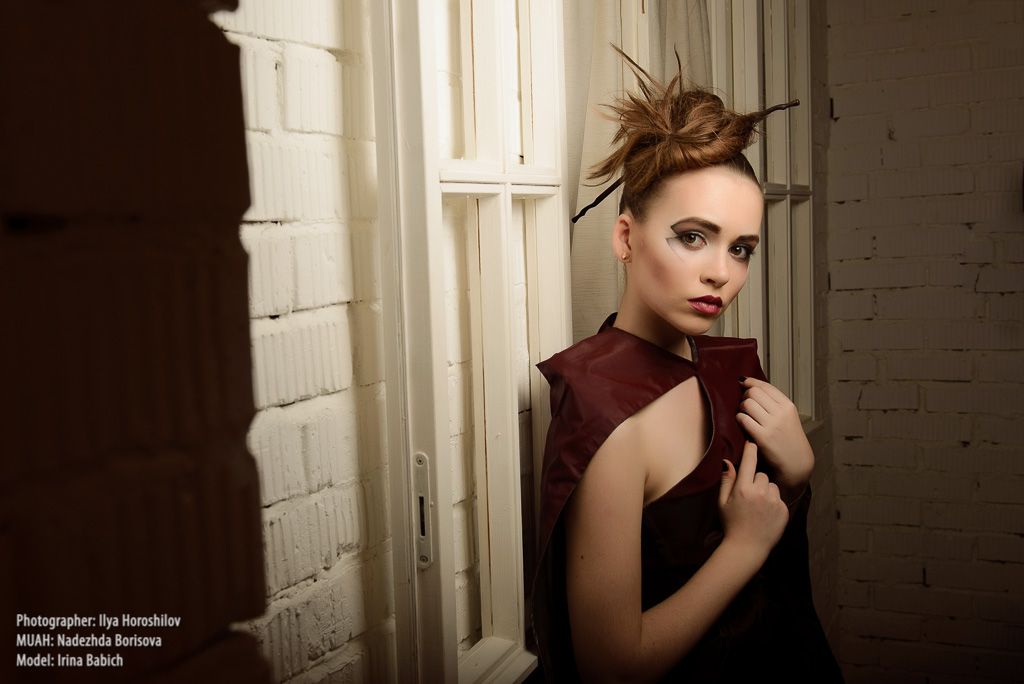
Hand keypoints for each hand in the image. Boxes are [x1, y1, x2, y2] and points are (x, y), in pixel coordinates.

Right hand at [718, 441, 787, 557]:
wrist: (747, 547)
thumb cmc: (731, 524)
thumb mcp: (722, 503)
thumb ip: (726, 480)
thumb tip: (728, 461)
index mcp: (743, 489)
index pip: (750, 461)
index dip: (751, 449)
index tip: (752, 443)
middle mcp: (760, 492)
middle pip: (762, 474)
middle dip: (756, 480)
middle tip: (749, 495)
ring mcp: (774, 501)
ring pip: (772, 485)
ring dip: (766, 491)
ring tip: (759, 505)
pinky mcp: (783, 509)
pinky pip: (779, 498)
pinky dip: (774, 502)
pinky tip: (766, 513)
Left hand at [736, 376, 813, 497]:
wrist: (796, 462)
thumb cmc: (788, 438)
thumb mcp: (787, 416)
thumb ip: (772, 402)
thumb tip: (750, 384)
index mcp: (788, 405)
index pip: (765, 386)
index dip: (751, 382)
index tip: (743, 382)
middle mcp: (781, 413)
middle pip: (754, 392)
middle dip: (745, 396)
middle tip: (745, 404)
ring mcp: (772, 425)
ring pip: (747, 404)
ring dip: (741, 408)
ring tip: (745, 414)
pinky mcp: (762, 437)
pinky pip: (743, 419)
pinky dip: (739, 419)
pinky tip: (743, 423)